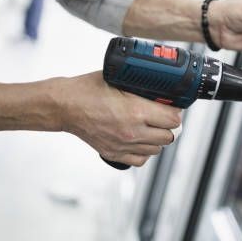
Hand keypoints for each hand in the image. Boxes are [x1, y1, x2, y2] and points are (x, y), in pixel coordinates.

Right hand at [56, 71, 181, 166]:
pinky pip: (141, 160)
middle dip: (169, 126)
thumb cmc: (89, 90)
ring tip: (151, 128)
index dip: (176, 113)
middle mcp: (132, 131)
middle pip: (168, 137)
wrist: (65, 106)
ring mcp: (123, 145)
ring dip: (158, 139)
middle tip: (163, 117)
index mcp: (135, 111)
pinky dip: (144, 151)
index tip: (173, 108)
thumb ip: (143, 87)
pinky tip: (140, 140)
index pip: (173, 120)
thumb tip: (163, 91)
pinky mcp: (114, 154)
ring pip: (157, 150)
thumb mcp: (120, 80)